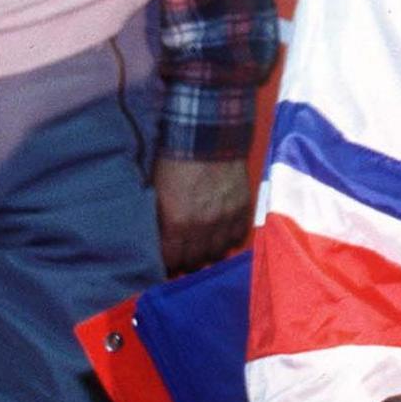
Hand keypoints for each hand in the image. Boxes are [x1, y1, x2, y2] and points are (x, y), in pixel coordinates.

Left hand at [155, 156, 253, 274]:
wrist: (207, 137)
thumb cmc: (175, 162)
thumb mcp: (158, 191)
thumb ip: (160, 218)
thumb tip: (159, 238)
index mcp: (177, 223)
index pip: (172, 259)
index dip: (168, 264)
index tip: (166, 262)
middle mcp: (203, 227)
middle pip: (195, 261)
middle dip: (186, 263)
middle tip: (182, 259)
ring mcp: (225, 219)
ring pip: (218, 254)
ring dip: (208, 254)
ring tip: (202, 250)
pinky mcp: (242, 209)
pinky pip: (238, 237)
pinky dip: (229, 240)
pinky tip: (221, 237)